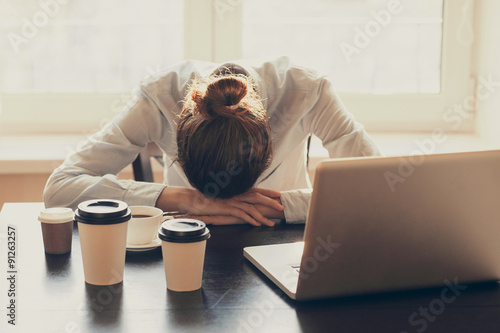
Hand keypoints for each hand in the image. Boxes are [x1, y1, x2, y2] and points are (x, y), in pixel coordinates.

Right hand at [156, 187, 283, 226]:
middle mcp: (235, 193)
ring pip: (251, 207)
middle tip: (282, 207)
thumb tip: (241, 203)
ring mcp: (231, 200)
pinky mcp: (225, 208)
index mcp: (236, 190)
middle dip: (271, 202)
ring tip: (272, 223)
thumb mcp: (222, 198)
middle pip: (257, 196)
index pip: (255, 189)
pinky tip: (257, 224)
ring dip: (263, 215)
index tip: (279, 194)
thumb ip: (232, 198)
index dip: (268, 192)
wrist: (191, 199)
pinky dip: (250, 219)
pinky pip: (241, 214)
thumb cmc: (206, 199)